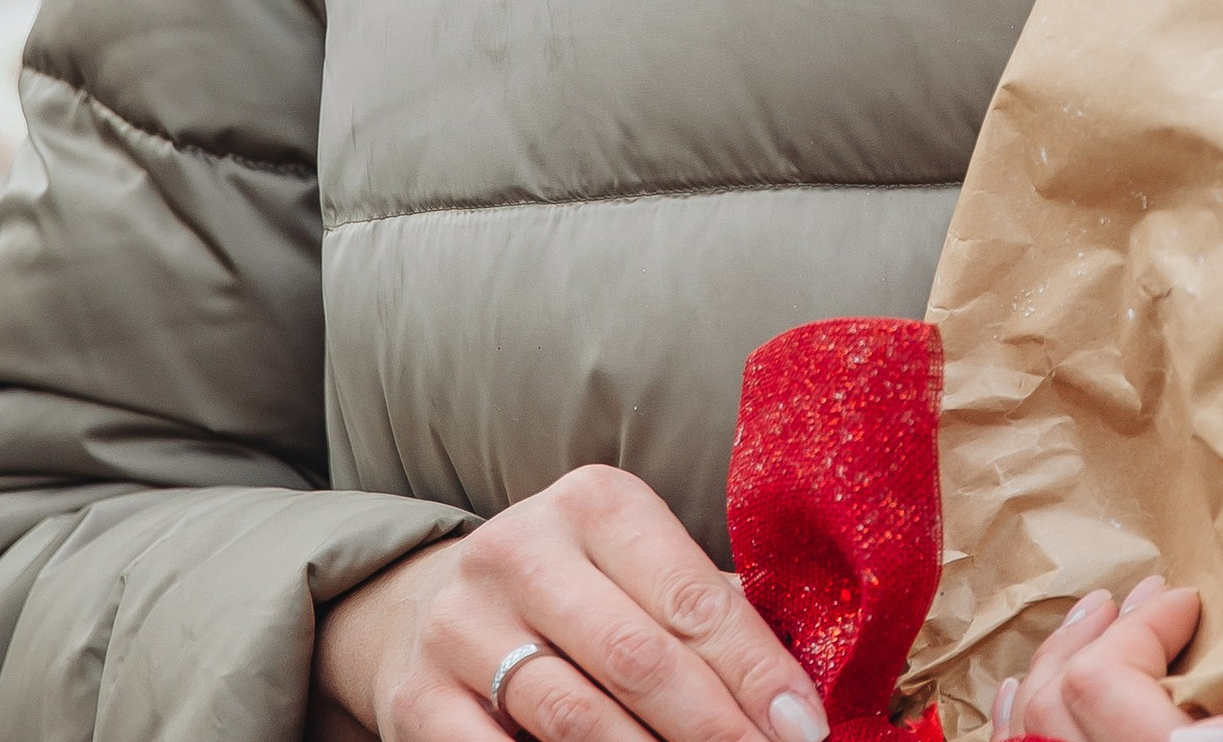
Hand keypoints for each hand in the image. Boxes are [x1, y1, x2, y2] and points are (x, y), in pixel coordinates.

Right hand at [310, 465, 832, 741]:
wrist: (430, 606)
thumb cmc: (576, 592)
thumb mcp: (636, 570)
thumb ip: (706, 610)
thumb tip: (803, 687)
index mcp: (593, 503)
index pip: (692, 597)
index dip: (756, 672)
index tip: (804, 730)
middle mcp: (520, 548)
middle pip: (639, 658)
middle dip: (715, 727)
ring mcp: (460, 625)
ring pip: (576, 718)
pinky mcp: (418, 698)